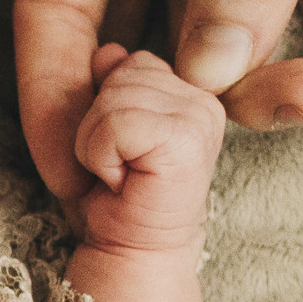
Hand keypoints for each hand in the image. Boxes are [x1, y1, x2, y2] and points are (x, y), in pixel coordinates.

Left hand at [73, 47, 224, 251]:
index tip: (124, 152)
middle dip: (98, 122)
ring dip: (96, 142)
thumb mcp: (103, 123)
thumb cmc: (116, 193)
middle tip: (119, 165)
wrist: (128, 249)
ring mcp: (201, 116)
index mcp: (190, 90)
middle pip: (121, 71)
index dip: (107, 106)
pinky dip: (99, 154)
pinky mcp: (186, 139)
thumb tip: (110, 52)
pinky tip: (121, 181)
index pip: (131, 61)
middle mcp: (206, 98)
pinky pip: (115, 122)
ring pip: (114, 96)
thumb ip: (109, 82)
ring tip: (120, 173)